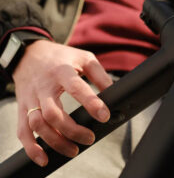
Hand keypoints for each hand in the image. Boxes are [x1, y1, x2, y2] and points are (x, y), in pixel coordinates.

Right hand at [13, 40, 112, 166]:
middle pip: (53, 113)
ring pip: (38, 124)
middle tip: (90, 138)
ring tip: (73, 150)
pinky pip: (23, 130)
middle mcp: (44, 86)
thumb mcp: (83, 58)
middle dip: (72, 130)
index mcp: (61, 71)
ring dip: (55, 141)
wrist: (29, 54)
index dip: (91, 103)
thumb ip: (99, 74)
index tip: (104, 116)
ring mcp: (31, 98)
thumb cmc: (60, 57)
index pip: (76, 88)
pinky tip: (44, 158)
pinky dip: (31, 147)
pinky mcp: (23, 107)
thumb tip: (113, 93)